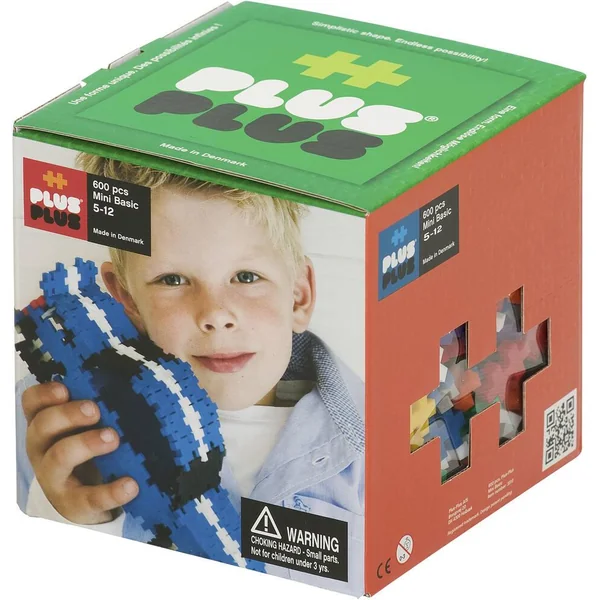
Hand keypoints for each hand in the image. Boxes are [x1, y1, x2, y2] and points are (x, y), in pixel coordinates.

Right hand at [22, 382, 138, 523]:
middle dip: (67, 415)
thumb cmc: (100, 440)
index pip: (33, 402)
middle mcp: (45, 447)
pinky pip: (88, 499)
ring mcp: (56, 477)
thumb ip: (114, 387)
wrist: (99, 492)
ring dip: (85, 445)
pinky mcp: (75, 504)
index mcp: (50, 420)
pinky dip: (110, 491)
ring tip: (113, 438)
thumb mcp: (104, 414)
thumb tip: (146, 347)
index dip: (43, 393)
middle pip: (42, 426)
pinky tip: (131, 485)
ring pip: (59, 459)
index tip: (64, 387)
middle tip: (95, 408)